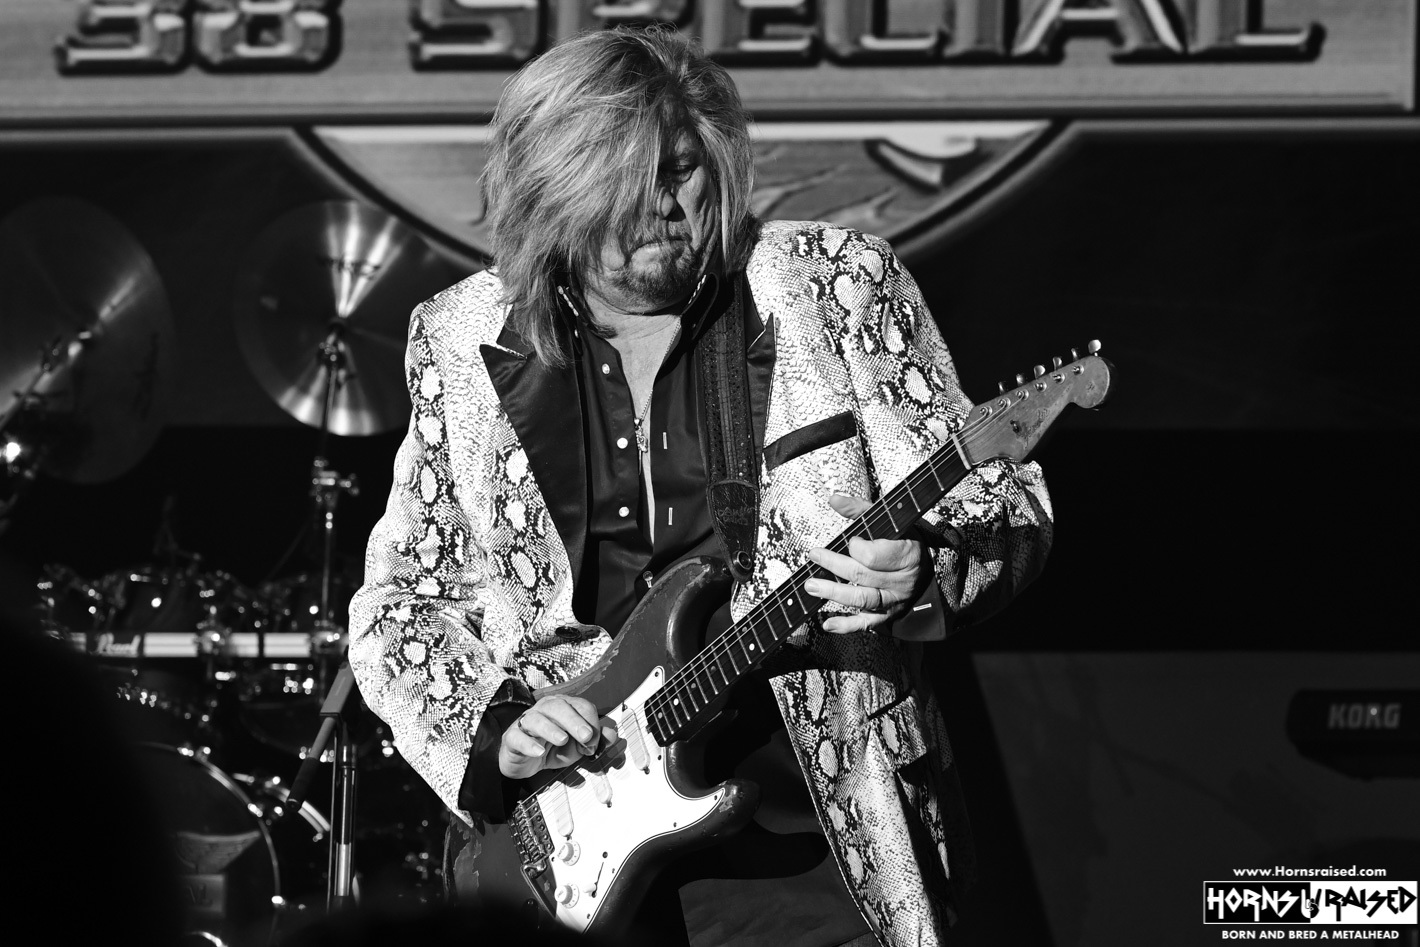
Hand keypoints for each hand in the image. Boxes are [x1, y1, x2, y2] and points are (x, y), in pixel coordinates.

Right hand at [498, 694, 618, 779]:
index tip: (593, 743)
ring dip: (551, 729)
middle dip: (574, 721)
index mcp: (563, 708)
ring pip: (536, 718)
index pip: (580, 706)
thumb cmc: (552, 749)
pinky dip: (529, 744)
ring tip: (562, 740)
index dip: (590, 723)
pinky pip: (517, 737)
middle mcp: (544, 710)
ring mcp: (526, 722)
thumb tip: (613, 734)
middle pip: (558, 707)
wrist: (525, 762)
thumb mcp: (577, 747)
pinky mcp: (512, 738)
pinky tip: (539, 752)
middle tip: (586, 737)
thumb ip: (595, 740)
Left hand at [803, 493, 930, 633]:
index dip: (857, 548)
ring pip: (862, 600)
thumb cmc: (906, 540)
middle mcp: (902, 581)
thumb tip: (833, 499)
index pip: (874, 556)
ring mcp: (895, 600)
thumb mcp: (891, 520)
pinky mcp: (888, 615)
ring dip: (833, 594)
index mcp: (907, 554)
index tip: (851, 541)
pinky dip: (846, 626)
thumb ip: (860, 509)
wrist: (929, 567)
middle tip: (813, 555)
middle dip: (834, 565)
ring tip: (811, 586)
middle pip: (862, 576)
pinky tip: (827, 624)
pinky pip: (867, 623)